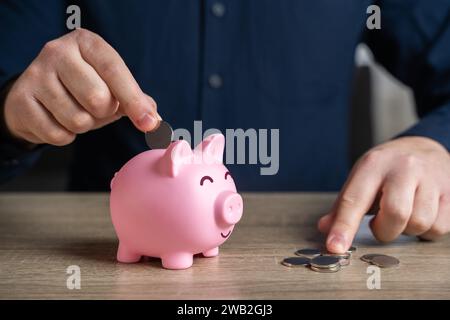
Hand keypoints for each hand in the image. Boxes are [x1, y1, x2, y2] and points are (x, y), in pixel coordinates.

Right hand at [3, 28, 159, 145]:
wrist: (34, 96)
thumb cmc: (80, 88)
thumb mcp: (109, 85)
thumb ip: (135, 99)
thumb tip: (154, 119)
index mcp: (86, 43)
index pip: (115, 71)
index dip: (134, 100)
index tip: (149, 123)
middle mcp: (58, 52)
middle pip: (98, 99)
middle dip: (104, 112)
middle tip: (95, 106)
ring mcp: (36, 75)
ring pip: (78, 120)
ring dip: (84, 125)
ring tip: (75, 111)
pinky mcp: (21, 100)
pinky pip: (58, 134)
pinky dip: (65, 135)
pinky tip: (57, 120)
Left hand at [318, 136, 449, 252]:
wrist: (424, 147)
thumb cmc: (387, 167)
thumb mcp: (361, 177)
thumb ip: (343, 205)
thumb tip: (324, 228)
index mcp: (373, 164)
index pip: (354, 199)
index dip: (344, 227)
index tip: (335, 247)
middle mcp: (403, 168)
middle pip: (395, 213)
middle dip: (384, 230)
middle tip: (380, 224)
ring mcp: (430, 178)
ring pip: (420, 223)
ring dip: (407, 230)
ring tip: (402, 216)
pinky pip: (440, 226)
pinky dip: (427, 230)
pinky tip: (420, 215)